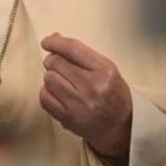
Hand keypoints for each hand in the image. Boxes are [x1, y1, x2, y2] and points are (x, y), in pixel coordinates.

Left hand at [39, 33, 132, 156]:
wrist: (121, 126)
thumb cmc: (113, 95)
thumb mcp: (107, 69)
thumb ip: (82, 54)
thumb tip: (55, 39)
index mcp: (104, 71)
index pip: (72, 49)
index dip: (55, 42)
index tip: (48, 42)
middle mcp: (92, 87)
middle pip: (56, 62)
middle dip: (54, 61)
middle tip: (60, 66)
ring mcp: (79, 104)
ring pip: (48, 79)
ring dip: (51, 77)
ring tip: (62, 82)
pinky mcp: (67, 118)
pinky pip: (44, 97)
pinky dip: (47, 92)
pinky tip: (57, 93)